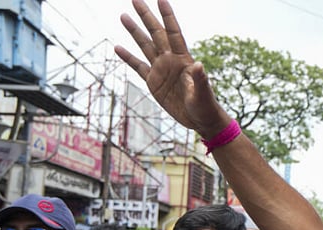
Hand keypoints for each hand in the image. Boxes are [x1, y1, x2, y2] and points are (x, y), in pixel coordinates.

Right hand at [115, 0, 231, 137]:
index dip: (167, 16)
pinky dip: (128, 57)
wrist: (200, 120)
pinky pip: (138, 66)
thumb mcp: (203, 94)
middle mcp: (170, 60)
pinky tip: (117, 47)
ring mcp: (160, 70)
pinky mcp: (153, 82)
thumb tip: (199, 65)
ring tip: (123, 16)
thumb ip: (200, 79)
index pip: (173, 33)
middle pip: (156, 33)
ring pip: (145, 46)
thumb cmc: (205, 106)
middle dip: (146, 16)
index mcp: (183, 59)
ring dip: (134, 31)